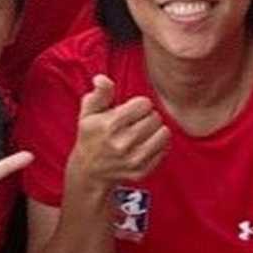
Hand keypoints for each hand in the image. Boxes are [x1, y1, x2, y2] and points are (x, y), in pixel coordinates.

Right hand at [66, 74, 170, 193]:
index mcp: (110, 125)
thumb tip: (102, 79)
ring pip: (163, 133)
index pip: (144, 104)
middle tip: (137, 122)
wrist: (89, 173)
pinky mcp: (142, 170)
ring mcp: (133, 159)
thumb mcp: (88, 113)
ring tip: (143, 132)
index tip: (131, 111)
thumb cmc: (91, 137)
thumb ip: (99, 94)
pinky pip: (164, 149)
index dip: (139, 104)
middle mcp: (122, 143)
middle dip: (147, 116)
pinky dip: (158, 145)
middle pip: (155, 117)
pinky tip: (144, 145)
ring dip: (155, 130)